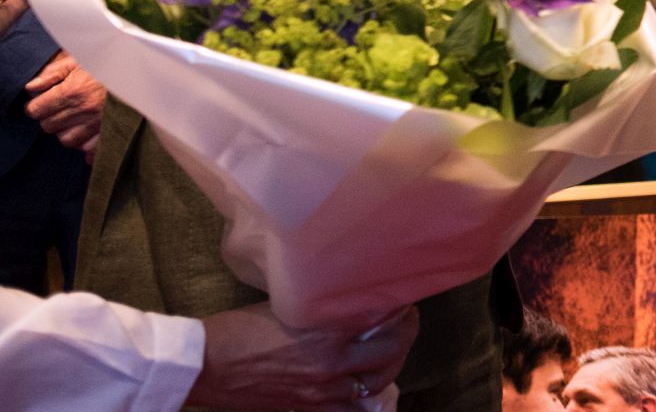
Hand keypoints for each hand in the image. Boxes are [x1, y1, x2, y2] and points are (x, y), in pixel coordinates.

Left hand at [25, 50, 104, 155]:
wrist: (138, 69)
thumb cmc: (107, 63)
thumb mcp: (78, 60)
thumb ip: (52, 73)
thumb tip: (30, 88)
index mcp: (71, 91)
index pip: (35, 110)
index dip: (35, 106)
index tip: (41, 102)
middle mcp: (82, 109)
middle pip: (48, 126)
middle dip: (49, 118)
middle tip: (58, 108)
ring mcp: (96, 122)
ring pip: (66, 140)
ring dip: (65, 131)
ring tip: (72, 120)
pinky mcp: (109, 130)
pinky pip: (89, 148)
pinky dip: (84, 144)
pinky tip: (85, 133)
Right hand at [189, 302, 418, 410]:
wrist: (205, 365)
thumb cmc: (239, 328)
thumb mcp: (288, 307)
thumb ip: (323, 309)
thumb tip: (348, 303)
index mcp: (327, 332)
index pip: (382, 320)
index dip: (398, 309)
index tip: (401, 298)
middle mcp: (331, 364)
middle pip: (390, 352)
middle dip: (404, 334)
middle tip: (405, 320)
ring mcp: (321, 390)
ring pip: (376, 382)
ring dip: (391, 365)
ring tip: (392, 350)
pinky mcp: (308, 407)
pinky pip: (349, 411)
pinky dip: (365, 402)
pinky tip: (371, 391)